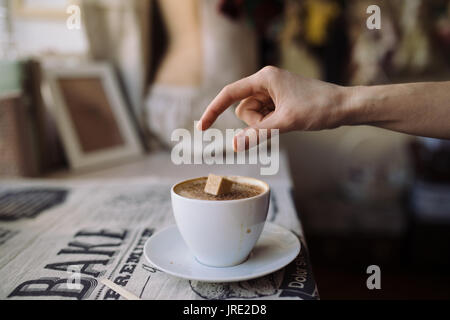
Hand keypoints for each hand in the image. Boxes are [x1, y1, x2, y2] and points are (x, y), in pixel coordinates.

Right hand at [198, 66, 348, 149]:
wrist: (344, 107)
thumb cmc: (318, 108)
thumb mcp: (285, 123)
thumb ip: (257, 135)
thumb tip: (234, 146)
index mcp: (264, 78)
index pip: (230, 94)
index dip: (213, 110)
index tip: (202, 127)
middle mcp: (266, 81)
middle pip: (243, 109)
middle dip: (255, 123)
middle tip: (278, 123)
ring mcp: (273, 91)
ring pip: (253, 115)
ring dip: (265, 125)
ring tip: (287, 122)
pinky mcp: (279, 100)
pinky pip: (264, 116)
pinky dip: (271, 124)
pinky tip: (289, 121)